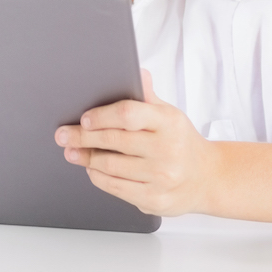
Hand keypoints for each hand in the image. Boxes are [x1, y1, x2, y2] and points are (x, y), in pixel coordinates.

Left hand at [55, 70, 212, 216]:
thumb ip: (148, 97)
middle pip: (115, 141)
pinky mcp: (155, 199)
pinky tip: (92, 169)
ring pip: (111, 166)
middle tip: (63, 135)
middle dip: (83, 137)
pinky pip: (117, 188)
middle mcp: (167, 149)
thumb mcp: (170, 115)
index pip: (128, 113)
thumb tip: (138, 71)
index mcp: (169, 122)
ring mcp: (162, 176)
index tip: (83, 118)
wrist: (207, 178)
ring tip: (72, 152)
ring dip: (86, 158)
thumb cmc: (181, 142)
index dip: (101, 115)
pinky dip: (99, 177)